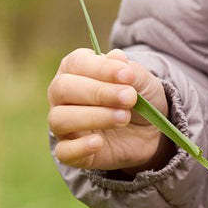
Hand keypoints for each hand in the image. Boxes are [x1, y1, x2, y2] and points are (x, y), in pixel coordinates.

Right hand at [48, 48, 175, 172]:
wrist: (148, 129)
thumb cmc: (136, 95)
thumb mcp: (140, 79)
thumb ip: (129, 69)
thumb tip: (116, 56)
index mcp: (75, 68)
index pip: (77, 63)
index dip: (102, 68)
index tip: (127, 76)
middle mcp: (61, 94)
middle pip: (62, 89)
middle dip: (98, 92)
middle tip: (129, 98)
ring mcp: (62, 124)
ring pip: (59, 119)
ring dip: (94, 117)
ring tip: (124, 117)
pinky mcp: (70, 151)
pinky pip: (62, 151)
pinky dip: (79, 147)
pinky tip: (100, 142)